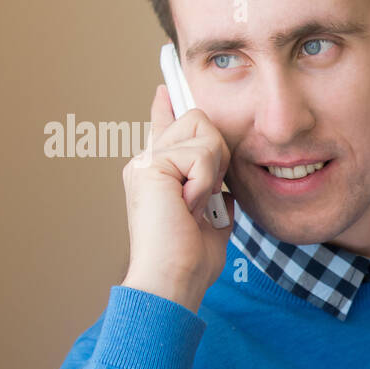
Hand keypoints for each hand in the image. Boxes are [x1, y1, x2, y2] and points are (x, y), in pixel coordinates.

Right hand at [121, 85, 234, 310]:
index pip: (163, 130)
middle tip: (205, 195)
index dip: (167, 108)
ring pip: (203, 132)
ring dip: (212, 171)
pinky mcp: (151, 166)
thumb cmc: (191, 261)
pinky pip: (200, 154)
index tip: (166, 89)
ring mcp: (146, 162)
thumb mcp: (210, 220)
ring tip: (195, 204)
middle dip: (217, 155)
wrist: (172, 280)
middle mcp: (147, 163)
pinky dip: (204, 183)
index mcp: (158, 174)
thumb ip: (213, 196)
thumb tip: (223, 189)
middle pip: (198, 121)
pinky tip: (189, 207)